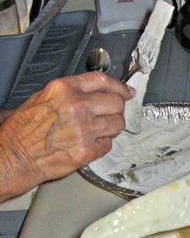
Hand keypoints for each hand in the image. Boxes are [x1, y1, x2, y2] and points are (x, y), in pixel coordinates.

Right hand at [0, 72, 132, 201]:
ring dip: (112, 128)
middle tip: (110, 115)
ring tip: (99, 131)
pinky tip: (88, 144)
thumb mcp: (43, 98)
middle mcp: (76, 106)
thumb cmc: (23, 130)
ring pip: (117, 124)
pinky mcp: (87, 150)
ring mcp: (83, 129)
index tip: (126, 92)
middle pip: (116, 103)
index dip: (119, 86)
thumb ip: (70, 93)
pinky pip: (108, 145)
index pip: (102, 81)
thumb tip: (94, 93)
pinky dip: (102, 145)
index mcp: (64, 89)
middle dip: (116, 109)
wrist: (14, 157)